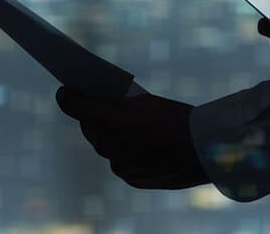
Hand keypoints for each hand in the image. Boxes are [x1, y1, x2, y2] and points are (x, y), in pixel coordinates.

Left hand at [56, 87, 209, 189]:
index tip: (65, 92)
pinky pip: (121, 163)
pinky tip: (140, 147)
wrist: (204, 149)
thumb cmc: (179, 118)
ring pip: (105, 147)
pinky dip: (126, 155)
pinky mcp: (130, 177)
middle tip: (98, 107)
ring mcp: (118, 162)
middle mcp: (109, 142)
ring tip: (123, 127)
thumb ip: (120, 105)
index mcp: (110, 116)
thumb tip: (104, 104)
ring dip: (110, 137)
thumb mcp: (147, 102)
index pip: (73, 105)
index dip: (67, 97)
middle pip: (89, 127)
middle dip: (92, 117)